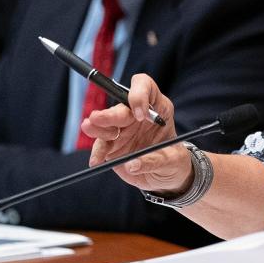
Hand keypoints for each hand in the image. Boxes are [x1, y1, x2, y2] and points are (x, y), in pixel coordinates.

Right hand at [83, 73, 190, 192]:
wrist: (167, 176)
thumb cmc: (175, 161)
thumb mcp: (174, 160)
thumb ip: (156, 160)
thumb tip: (132, 164)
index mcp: (157, 108)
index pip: (145, 86)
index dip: (139, 94)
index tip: (140, 115)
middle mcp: (137, 115)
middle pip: (121, 106)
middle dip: (111, 113)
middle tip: (98, 118)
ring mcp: (122, 129)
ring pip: (106, 123)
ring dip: (98, 126)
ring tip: (88, 126)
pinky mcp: (113, 146)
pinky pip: (102, 146)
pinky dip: (98, 152)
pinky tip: (96, 160)